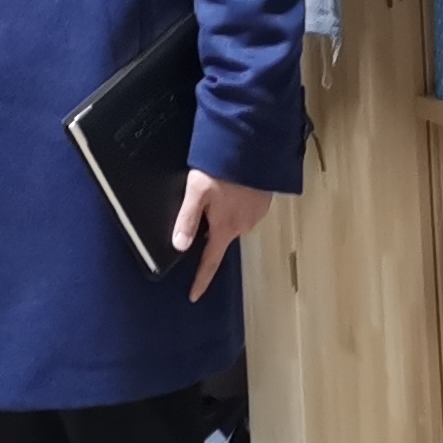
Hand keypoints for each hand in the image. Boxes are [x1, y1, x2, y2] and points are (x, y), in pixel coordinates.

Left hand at [171, 172, 273, 301]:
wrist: (254, 147)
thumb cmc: (223, 168)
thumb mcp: (196, 191)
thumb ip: (187, 219)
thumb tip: (179, 245)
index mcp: (224, 227)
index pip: (210, 261)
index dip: (201, 280)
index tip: (194, 295)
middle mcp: (242, 226)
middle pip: (220, 238)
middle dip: (210, 230)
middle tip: (203, 206)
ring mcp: (255, 215)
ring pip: (232, 223)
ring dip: (223, 215)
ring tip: (217, 191)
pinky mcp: (263, 203)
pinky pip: (244, 211)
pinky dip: (236, 204)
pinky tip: (231, 188)